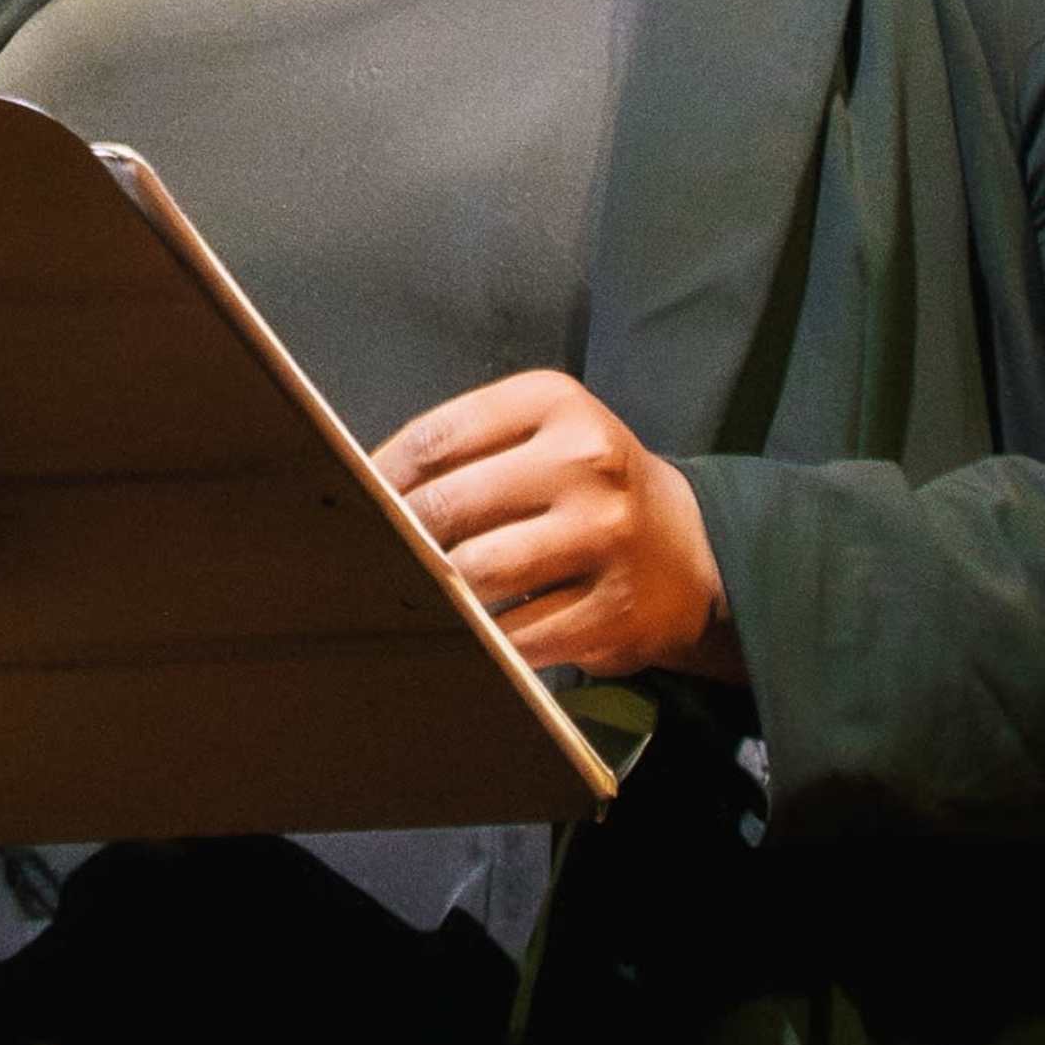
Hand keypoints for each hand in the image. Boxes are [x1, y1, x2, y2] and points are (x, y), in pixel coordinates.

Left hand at [371, 369, 738, 681]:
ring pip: (479, 574)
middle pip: (450, 505)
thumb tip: (365, 485)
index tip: (353, 500)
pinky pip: (518, 634)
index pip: (438, 437)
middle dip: (401, 537)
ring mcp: (604, 537)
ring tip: (417, 593)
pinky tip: (472, 632)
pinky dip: (484, 639)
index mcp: (556, 405)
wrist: (691, 548)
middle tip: (375, 555)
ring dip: (438, 591)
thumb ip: (466, 448)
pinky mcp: (612, 609)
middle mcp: (586, 462)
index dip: (381, 475)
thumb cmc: (588, 486)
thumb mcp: (542, 434)